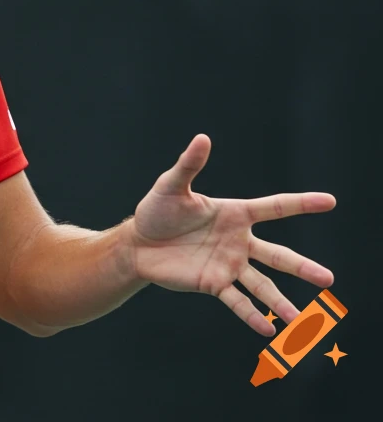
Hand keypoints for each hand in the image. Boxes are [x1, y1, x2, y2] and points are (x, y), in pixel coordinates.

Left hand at [125, 134, 336, 335]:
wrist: (137, 244)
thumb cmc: (156, 211)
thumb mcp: (171, 186)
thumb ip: (189, 165)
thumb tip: (202, 138)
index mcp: (235, 214)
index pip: (275, 207)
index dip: (302, 203)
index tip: (330, 201)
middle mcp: (238, 241)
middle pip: (277, 255)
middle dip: (302, 267)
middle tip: (328, 280)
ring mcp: (228, 264)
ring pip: (261, 285)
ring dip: (280, 301)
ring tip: (299, 318)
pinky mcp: (213, 283)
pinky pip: (236, 301)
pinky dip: (251, 315)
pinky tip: (268, 330)